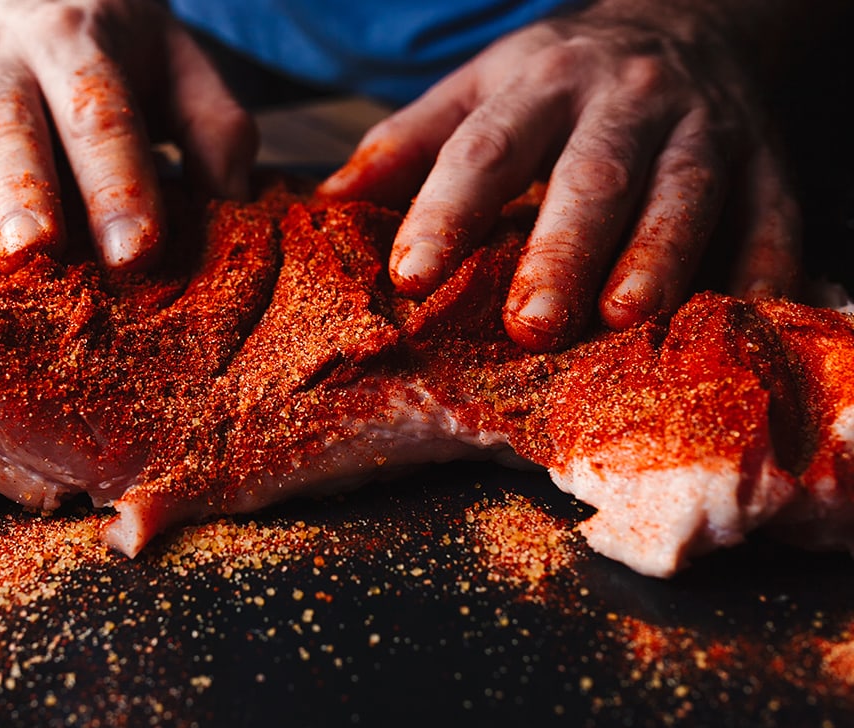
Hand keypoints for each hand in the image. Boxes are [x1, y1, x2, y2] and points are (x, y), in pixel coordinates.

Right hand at [0, 0, 256, 271]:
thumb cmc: (113, 48)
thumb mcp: (180, 67)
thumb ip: (215, 128)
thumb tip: (234, 203)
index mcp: (85, 46)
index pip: (105, 118)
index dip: (121, 186)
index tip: (136, 252)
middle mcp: (9, 59)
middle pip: (10, 123)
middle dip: (19, 189)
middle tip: (31, 251)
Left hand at [318, 2, 802, 350]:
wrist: (686, 24)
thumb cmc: (560, 82)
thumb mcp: (478, 90)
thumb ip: (408, 144)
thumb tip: (327, 200)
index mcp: (540, 84)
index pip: (485, 148)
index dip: (447, 211)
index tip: (411, 277)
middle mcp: (625, 99)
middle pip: (591, 175)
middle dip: (561, 250)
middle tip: (529, 325)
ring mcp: (705, 126)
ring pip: (683, 191)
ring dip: (659, 256)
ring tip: (623, 317)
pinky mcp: (768, 160)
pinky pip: (773, 214)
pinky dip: (764, 267)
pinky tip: (745, 315)